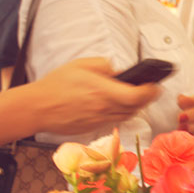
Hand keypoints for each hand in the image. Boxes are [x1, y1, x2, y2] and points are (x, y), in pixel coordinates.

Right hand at [28, 57, 159, 133]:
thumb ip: (104, 65)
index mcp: (104, 92)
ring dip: (135, 107)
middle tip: (150, 89)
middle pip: (136, 108)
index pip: (138, 96)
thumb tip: (118, 71)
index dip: (152, 92)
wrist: (37, 108)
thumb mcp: (82, 65)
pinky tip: (117, 105)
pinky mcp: (93, 128)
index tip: (156, 85)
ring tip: (136, 96)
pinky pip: (114, 120)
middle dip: (146, 99)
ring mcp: (99, 121)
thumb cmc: (57, 84)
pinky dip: (121, 113)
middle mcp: (105, 109)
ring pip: (127, 116)